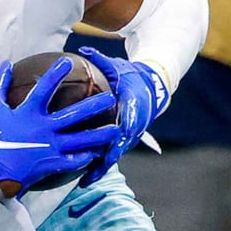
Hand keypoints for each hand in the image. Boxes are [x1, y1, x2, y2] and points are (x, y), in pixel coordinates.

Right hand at [0, 58, 118, 194]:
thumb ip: (0, 85)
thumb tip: (5, 65)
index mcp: (29, 112)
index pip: (45, 87)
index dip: (55, 73)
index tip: (67, 62)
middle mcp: (44, 128)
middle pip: (75, 114)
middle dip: (95, 105)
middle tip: (111, 97)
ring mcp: (49, 147)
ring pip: (81, 139)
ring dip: (99, 134)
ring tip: (115, 130)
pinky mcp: (51, 164)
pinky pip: (73, 161)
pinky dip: (85, 157)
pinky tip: (95, 154)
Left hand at [76, 47, 166, 185]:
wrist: (148, 89)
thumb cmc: (128, 76)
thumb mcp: (116, 67)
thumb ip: (99, 59)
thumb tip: (83, 48)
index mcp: (133, 106)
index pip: (131, 118)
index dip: (126, 127)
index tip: (119, 133)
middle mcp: (132, 125)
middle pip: (122, 143)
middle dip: (109, 156)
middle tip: (95, 166)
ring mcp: (127, 136)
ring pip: (114, 155)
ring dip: (100, 168)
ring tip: (84, 181)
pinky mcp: (120, 142)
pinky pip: (108, 157)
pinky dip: (97, 168)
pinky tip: (82, 179)